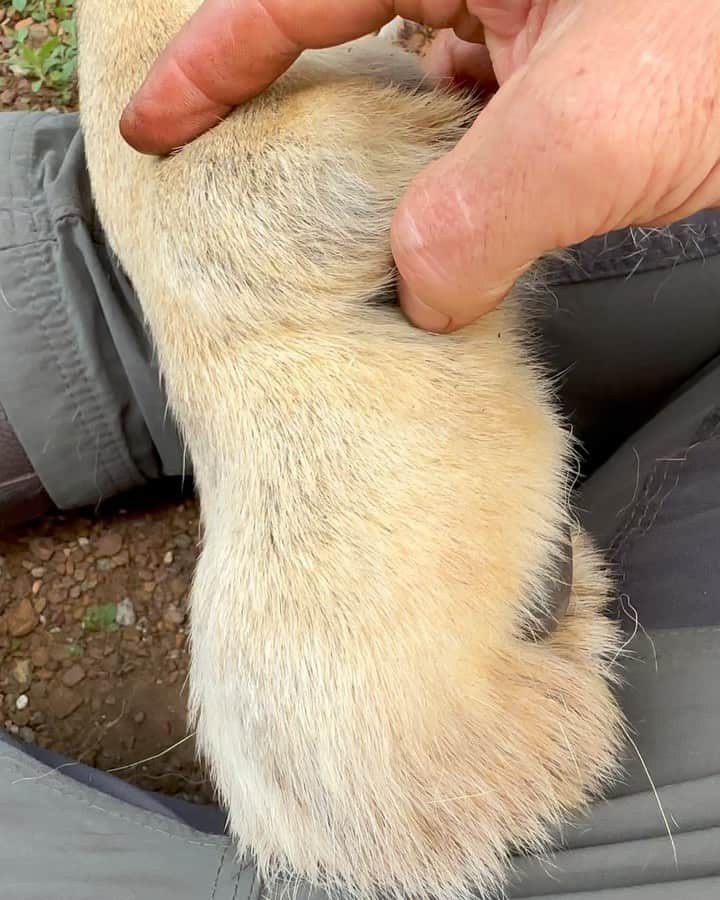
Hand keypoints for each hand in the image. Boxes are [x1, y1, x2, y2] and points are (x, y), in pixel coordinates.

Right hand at [121, 1, 719, 331]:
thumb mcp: (599, 127)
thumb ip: (478, 214)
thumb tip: (418, 289)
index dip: (213, 65)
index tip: (152, 125)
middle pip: (355, 33)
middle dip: (312, 119)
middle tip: (274, 197)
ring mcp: (545, 6)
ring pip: (430, 89)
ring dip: (406, 164)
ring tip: (385, 229)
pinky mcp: (584, 54)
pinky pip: (493, 112)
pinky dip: (474, 172)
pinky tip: (479, 218)